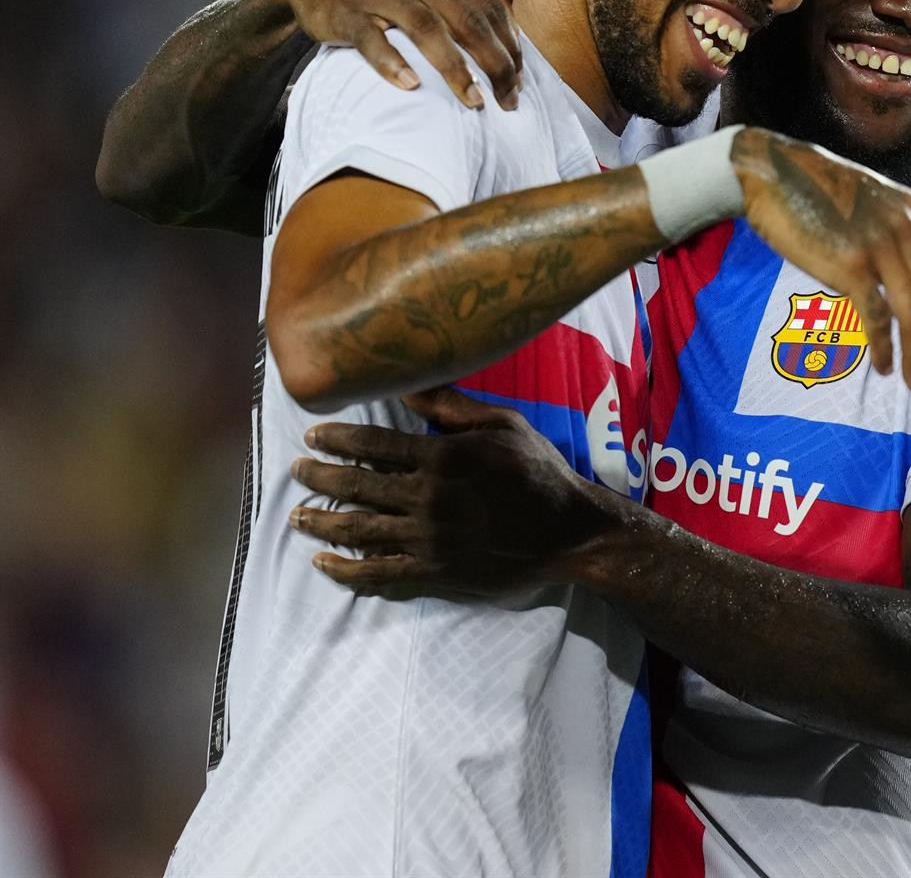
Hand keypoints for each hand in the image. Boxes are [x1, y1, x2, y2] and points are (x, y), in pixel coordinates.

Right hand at [267, 0, 521, 109]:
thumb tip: (511, 5)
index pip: (489, 3)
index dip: (511, 43)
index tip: (520, 78)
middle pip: (466, 18)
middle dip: (495, 63)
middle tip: (509, 100)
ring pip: (426, 28)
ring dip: (454, 69)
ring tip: (474, 101)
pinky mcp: (345, 11)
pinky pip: (371, 39)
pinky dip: (391, 62)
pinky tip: (412, 86)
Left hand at [289, 387, 612, 594]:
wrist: (567, 531)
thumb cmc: (539, 471)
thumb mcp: (506, 424)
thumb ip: (453, 407)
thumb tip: (409, 385)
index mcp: (443, 457)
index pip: (374, 445)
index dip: (337, 439)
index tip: (312, 435)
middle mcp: (427, 498)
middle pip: (357, 486)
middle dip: (320, 476)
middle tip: (296, 470)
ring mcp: (427, 539)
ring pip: (359, 530)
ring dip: (322, 521)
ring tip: (297, 516)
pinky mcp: (433, 572)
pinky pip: (378, 573)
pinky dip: (346, 570)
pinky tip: (323, 563)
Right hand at [730, 128, 910, 391]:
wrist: (772, 171)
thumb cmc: (812, 188)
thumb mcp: (869, 198)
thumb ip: (891, 230)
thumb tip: (896, 276)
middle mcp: (904, 229)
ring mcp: (879, 247)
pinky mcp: (850, 265)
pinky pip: (877, 317)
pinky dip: (883, 347)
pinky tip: (884, 365)